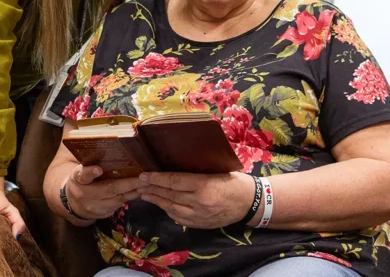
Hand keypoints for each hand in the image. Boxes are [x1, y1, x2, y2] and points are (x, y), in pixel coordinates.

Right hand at [64, 165, 141, 219]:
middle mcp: (84, 194)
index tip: (98, 169)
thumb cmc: (82, 180)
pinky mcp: (101, 215)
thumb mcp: (81, 170)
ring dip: (132, 193)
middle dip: (127, 184)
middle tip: (143, 177)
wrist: (72, 202)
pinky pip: (118, 207)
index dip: (91, 172)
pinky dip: (128, 199)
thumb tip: (107, 146)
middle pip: (107, 189)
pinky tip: (138, 191)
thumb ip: (91, 163)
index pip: (83, 175)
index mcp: (78, 178)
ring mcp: (93, 207)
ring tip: (145, 184)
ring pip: (116, 200)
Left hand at [138, 171, 254, 228]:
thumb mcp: (216, 170)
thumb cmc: (234, 180)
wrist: (250, 202)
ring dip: (157, 201)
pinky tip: (161, 205)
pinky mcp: (201, 224)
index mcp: (204, 185)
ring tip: (145, 194)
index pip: (175, 181)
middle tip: (139, 183)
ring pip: (172, 208)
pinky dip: (169, 211)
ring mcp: (200, 216)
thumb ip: (196, 171)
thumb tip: (173, 165)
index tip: (144, 175)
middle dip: (153, 188)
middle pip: (170, 195)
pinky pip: (180, 218)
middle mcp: (200, 202)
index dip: (157, 178)